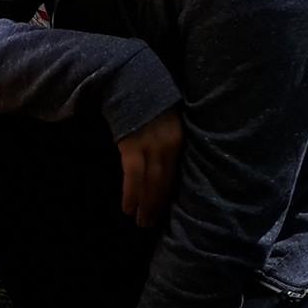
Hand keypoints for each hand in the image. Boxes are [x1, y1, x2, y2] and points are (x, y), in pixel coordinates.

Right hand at [116, 108, 183, 228]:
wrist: (128, 83)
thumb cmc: (149, 105)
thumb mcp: (169, 124)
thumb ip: (170, 145)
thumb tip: (169, 172)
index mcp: (179, 142)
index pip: (176, 176)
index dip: (170, 196)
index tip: (166, 213)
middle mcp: (167, 147)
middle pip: (165, 182)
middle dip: (158, 205)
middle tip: (152, 224)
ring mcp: (149, 146)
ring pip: (150, 183)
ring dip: (145, 205)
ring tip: (141, 221)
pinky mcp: (130, 146)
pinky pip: (132, 175)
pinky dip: (131, 193)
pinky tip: (128, 207)